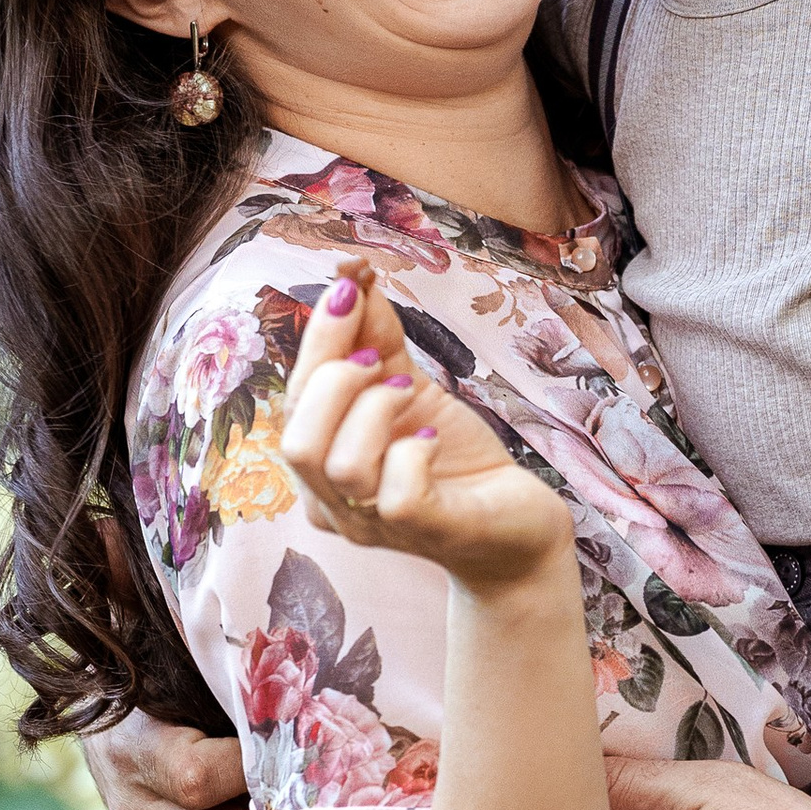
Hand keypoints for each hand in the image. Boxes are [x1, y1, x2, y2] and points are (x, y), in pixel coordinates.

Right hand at [282, 260, 570, 591]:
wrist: (516, 523)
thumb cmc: (453, 458)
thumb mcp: (410, 387)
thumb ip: (375, 338)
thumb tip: (354, 277)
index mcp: (322, 462)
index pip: (294, 399)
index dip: (318, 337)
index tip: (350, 283)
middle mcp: (333, 502)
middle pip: (298, 438)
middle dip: (338, 378)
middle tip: (381, 361)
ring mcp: (374, 524)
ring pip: (338, 466)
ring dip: (375, 410)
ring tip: (411, 394)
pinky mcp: (424, 532)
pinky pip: (395, 494)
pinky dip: (413, 452)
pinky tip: (433, 438)